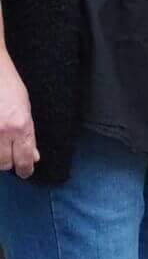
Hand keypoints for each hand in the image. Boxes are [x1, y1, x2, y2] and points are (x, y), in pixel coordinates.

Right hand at [0, 52, 37, 179]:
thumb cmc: (9, 86)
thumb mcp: (26, 108)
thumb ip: (29, 134)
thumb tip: (34, 155)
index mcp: (21, 126)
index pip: (25, 158)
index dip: (26, 169)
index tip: (26, 172)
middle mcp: (3, 132)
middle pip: (4, 164)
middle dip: (8, 163)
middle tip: (11, 157)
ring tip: (2, 145)